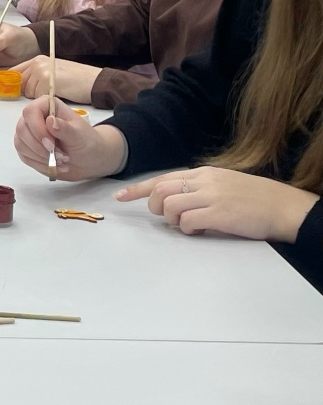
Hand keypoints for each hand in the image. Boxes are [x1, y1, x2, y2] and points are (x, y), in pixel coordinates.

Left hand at [11, 56, 101, 103]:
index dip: (6, 82)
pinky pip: (38, 97)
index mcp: (37, 60)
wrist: (94, 81)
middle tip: (45, 93)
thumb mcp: (53, 75)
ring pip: (28, 92)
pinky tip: (59, 95)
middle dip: (27, 93)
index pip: (14, 71)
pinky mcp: (46, 80)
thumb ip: (36, 78)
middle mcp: (37, 63)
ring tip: (55, 92)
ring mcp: (40, 70)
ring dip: (39, 98)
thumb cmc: (76, 81)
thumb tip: (19, 89)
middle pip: (19, 84)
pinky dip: (46, 101)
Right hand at [14, 98, 126, 179]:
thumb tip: (50, 120)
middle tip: (61, 156)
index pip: (30, 112)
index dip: (37, 129)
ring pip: (21, 144)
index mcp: (47, 106)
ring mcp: (28, 133)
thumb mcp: (80, 136)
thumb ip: (65, 129)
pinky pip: (24, 156)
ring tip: (62, 161)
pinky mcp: (27, 148)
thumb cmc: (87, 142)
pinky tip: (55, 165)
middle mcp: (34, 117)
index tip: (52, 145)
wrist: (88, 159)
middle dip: (40, 147)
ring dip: (41, 157)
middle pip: (22, 129)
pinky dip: (39, 163)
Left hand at [115, 167, 322, 241]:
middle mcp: (203, 181)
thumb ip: (199, 189)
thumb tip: (175, 202)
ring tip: (187, 225)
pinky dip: (187, 229)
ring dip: (171, 220)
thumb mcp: (223, 184)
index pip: (162, 178)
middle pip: (160, 191)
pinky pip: (188, 221)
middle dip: (155, 207)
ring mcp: (211, 197)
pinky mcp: (219, 214)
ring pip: (169, 206)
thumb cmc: (254, 199)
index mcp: (203, 173)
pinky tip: (200, 231)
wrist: (284, 206)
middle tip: (168, 218)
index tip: (119, 196)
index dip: (138, 189)